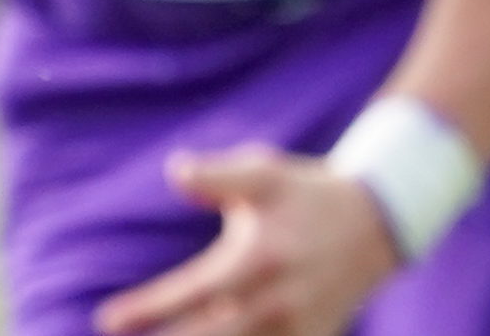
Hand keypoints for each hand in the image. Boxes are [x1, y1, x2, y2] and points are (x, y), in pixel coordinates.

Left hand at [94, 146, 400, 335]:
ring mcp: (295, 327)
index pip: (190, 293)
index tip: (108, 319)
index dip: (147, 309)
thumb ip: (219, 174)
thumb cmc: (309, 194)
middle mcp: (276, 301)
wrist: (381, 221)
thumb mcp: (268, 174)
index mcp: (259, 259)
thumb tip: (173, 169)